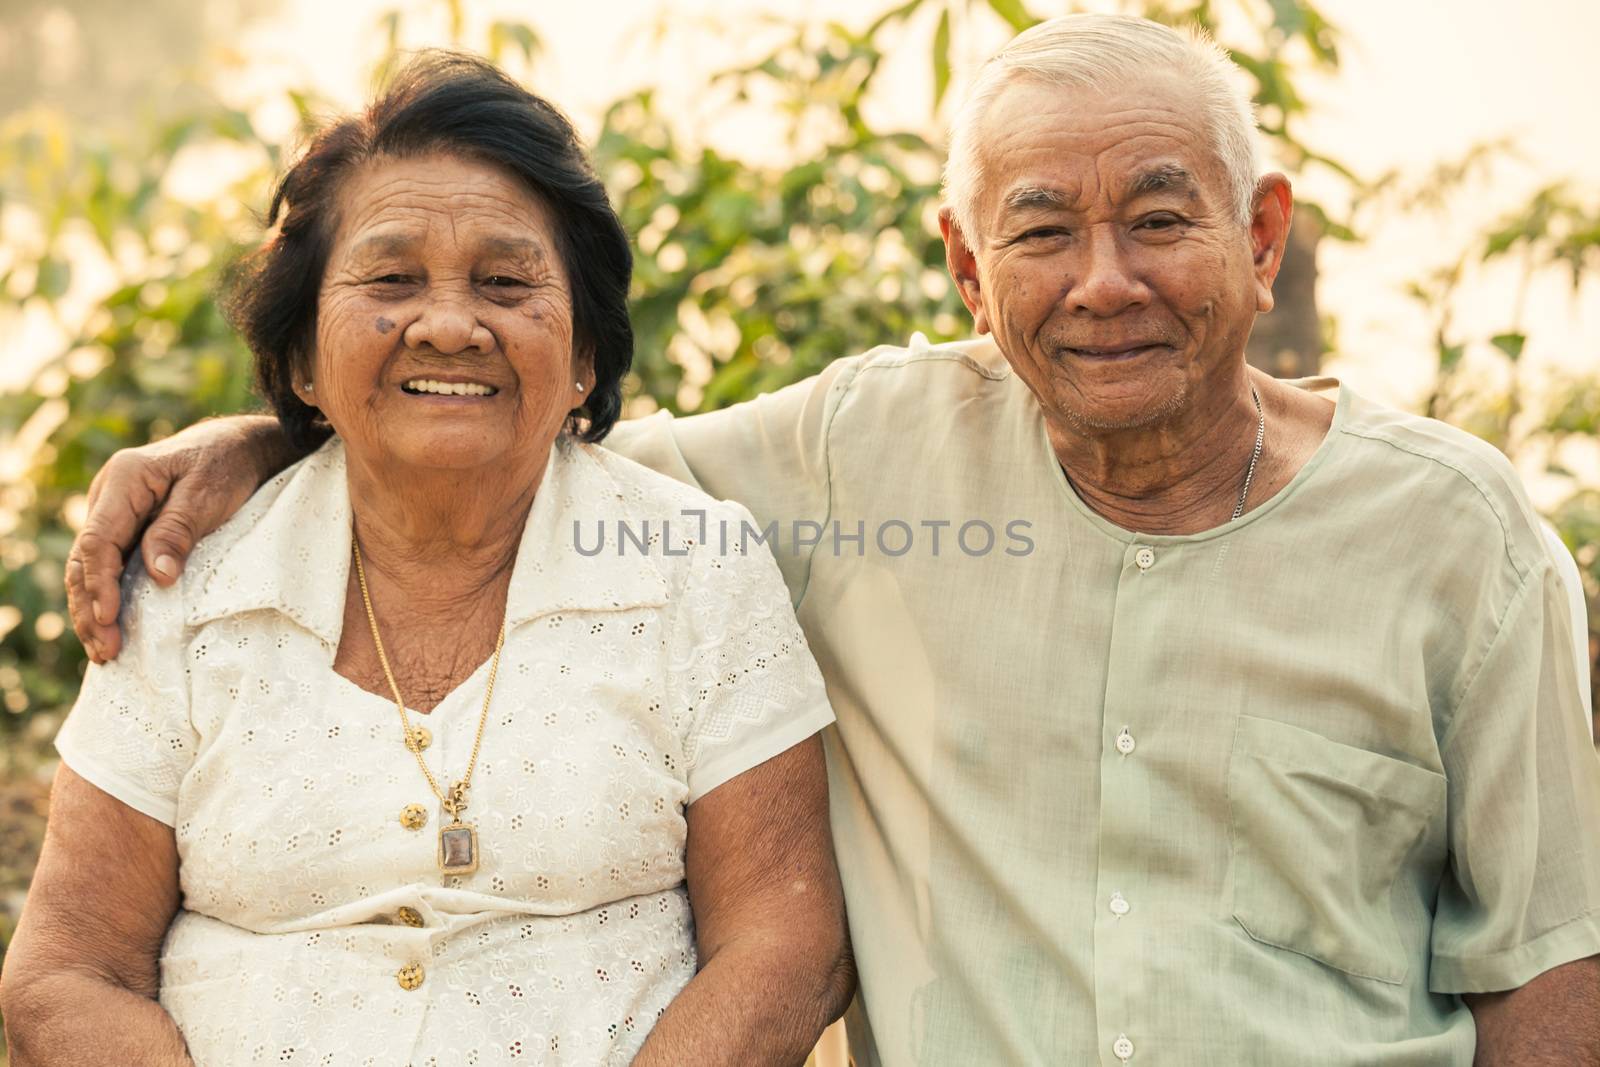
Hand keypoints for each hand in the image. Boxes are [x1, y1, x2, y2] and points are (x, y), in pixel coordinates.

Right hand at [66, 415, 290, 661]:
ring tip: (103, 652)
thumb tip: (159, 576)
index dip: (101, 583)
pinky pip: (109, 565)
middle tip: (105, 651)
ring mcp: (115, 512)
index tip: (109, 618)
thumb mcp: (209, 493)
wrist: (240, 446)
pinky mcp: (127, 528)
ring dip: (93, 609)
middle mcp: (109, 495)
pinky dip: (107, 597)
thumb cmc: (227, 464)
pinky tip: (111, 629)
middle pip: (85, 559)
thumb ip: (178, 530)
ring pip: (90, 567)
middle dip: (91, 607)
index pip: (99, 540)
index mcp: (125, 479)